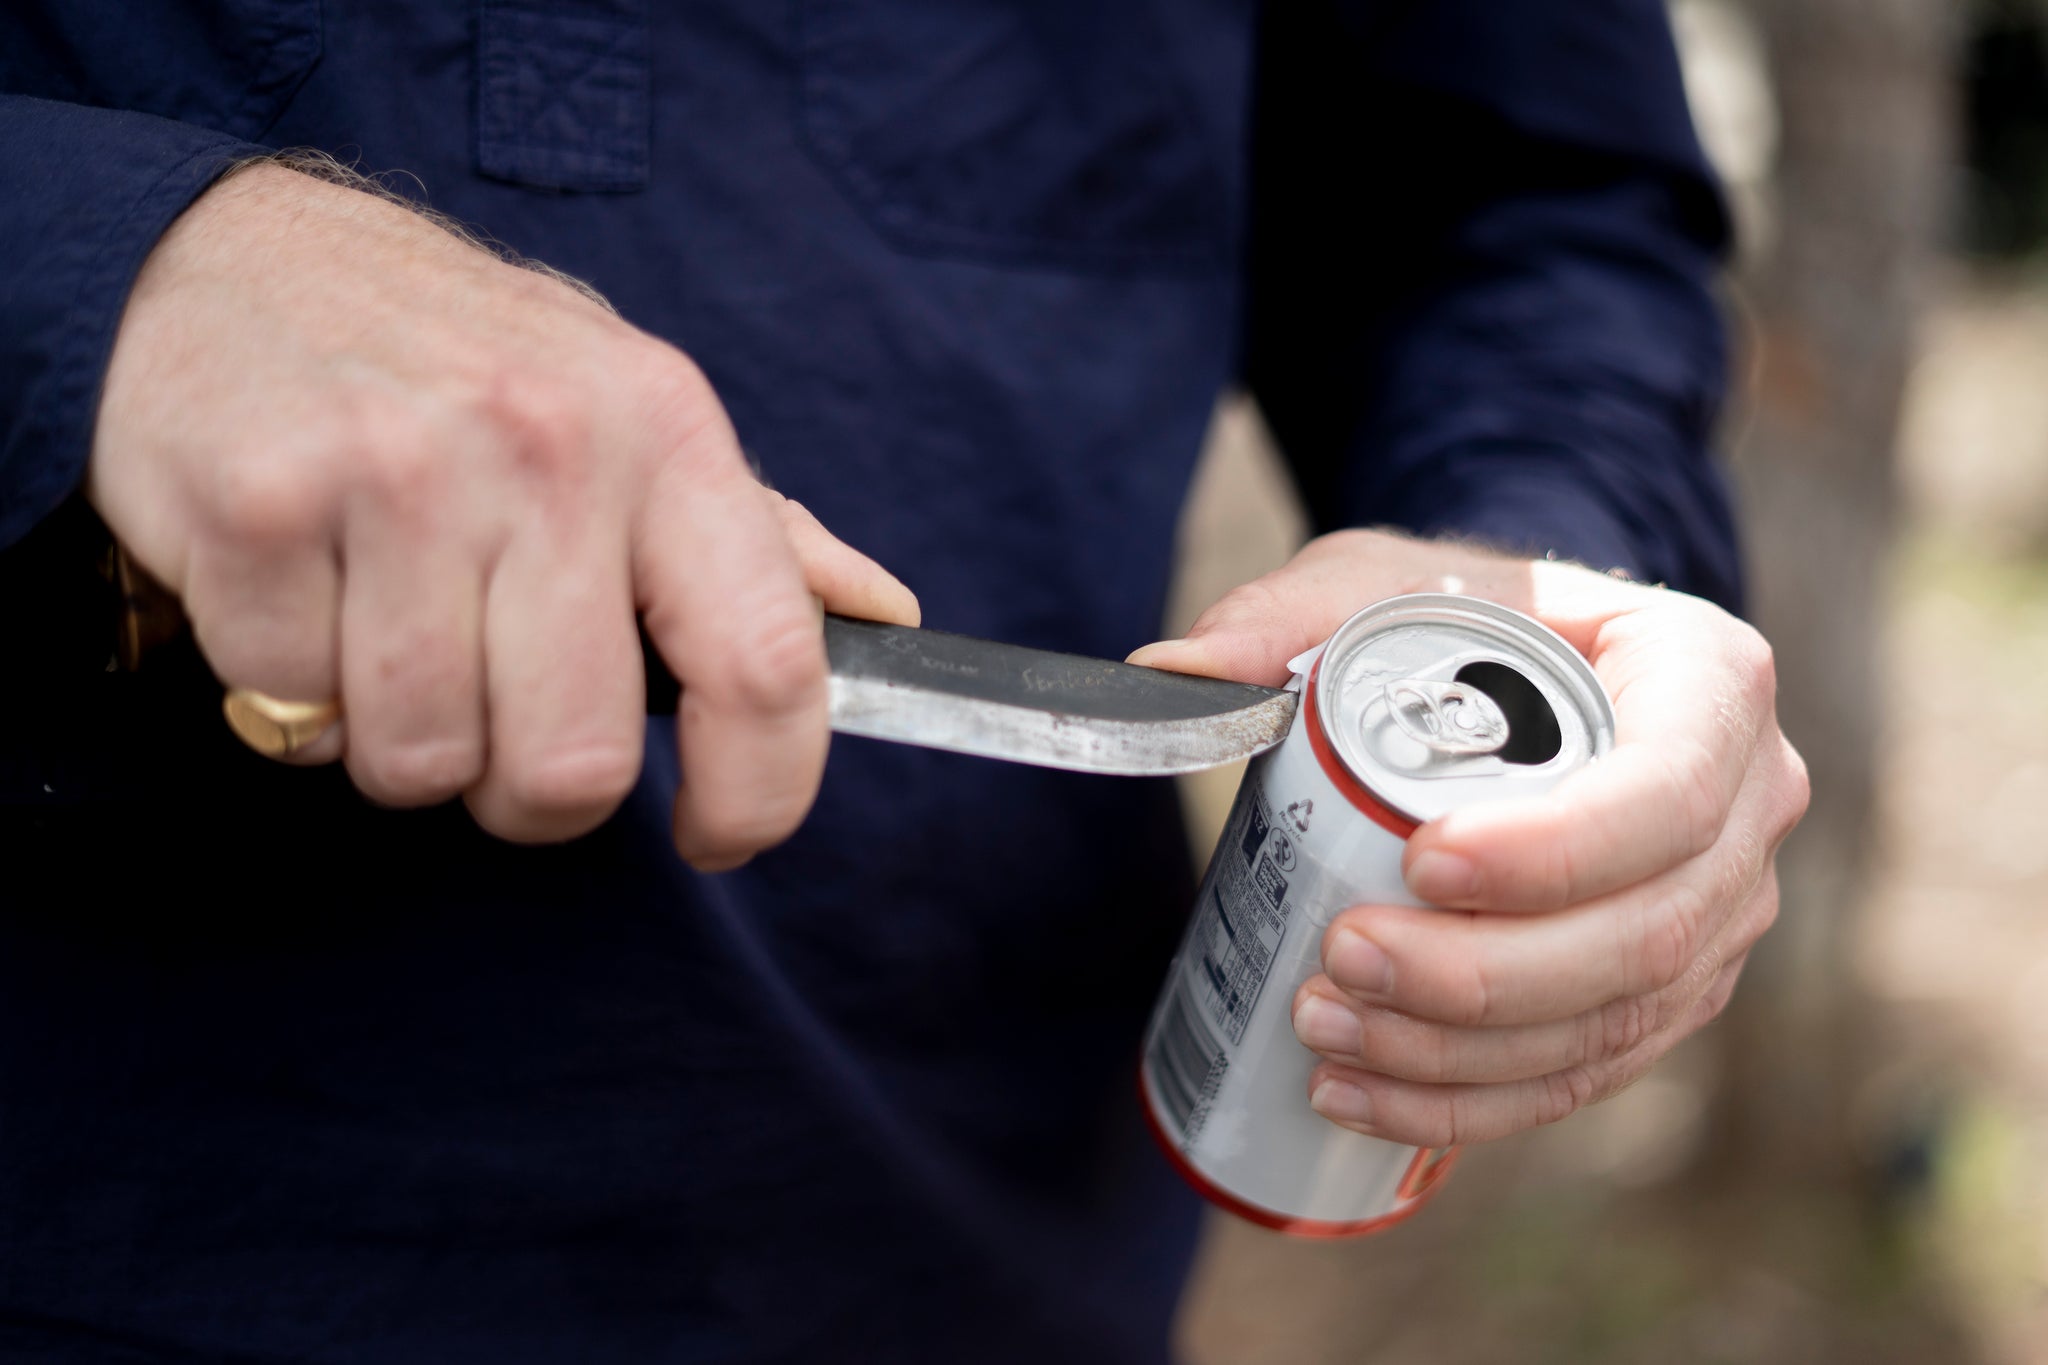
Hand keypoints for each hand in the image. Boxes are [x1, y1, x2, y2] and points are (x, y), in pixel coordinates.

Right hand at [91, 161, 917, 863]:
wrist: (223, 259)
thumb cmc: (455, 360)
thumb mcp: (628, 408)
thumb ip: (755, 534)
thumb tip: (882, 614)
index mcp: (666, 431)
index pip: (770, 667)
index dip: (761, 794)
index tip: (719, 835)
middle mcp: (547, 447)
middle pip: (576, 767)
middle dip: (529, 790)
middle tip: (494, 710)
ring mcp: (399, 473)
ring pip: (424, 762)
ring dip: (402, 738)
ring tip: (386, 626)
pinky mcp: (258, 506)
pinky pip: (292, 712)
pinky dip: (288, 691)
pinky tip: (300, 592)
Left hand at [1130, 530, 1808, 1146]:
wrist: (1519, 670)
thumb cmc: (1463, 616)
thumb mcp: (1377, 582)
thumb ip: (1282, 614)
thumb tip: (1166, 672)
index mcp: (1709, 684)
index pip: (1665, 792)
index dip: (1554, 851)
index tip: (1417, 861)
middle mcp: (1745, 807)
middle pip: (1647, 933)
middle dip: (1483, 973)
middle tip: (1340, 957)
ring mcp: (1717, 913)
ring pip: (1615, 1021)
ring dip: (1463, 1051)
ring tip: (1323, 1028)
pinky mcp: (1666, 991)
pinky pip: (1586, 1071)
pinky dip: (1472, 1099)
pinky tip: (1360, 1092)